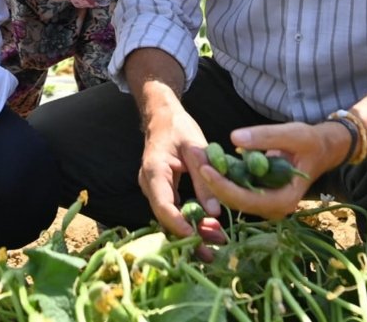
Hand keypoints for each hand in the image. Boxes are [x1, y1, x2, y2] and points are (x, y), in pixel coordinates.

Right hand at [136, 95, 225, 250]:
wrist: (162, 116)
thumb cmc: (178, 127)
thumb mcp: (196, 148)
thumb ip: (204, 178)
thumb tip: (216, 213)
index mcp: (155, 171)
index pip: (163, 206)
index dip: (180, 225)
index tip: (198, 239)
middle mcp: (149, 184)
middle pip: (166, 218)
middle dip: (189, 236)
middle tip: (213, 251)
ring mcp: (153, 189)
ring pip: (170, 217)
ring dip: (191, 230)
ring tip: (217, 240)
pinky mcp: (161, 191)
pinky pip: (173, 211)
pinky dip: (189, 220)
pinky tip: (209, 228)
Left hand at [198, 122, 339, 220]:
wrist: (320, 148)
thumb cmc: (309, 142)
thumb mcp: (292, 133)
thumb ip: (266, 137)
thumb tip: (234, 139)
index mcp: (283, 200)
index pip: (247, 199)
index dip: (224, 186)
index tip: (205, 168)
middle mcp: (273, 208)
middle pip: (235, 200)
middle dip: (213, 182)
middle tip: (194, 159)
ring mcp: (265, 202)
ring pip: (233, 195)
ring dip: (214, 178)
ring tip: (197, 156)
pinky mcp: (258, 193)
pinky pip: (236, 187)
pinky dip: (222, 174)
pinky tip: (208, 159)